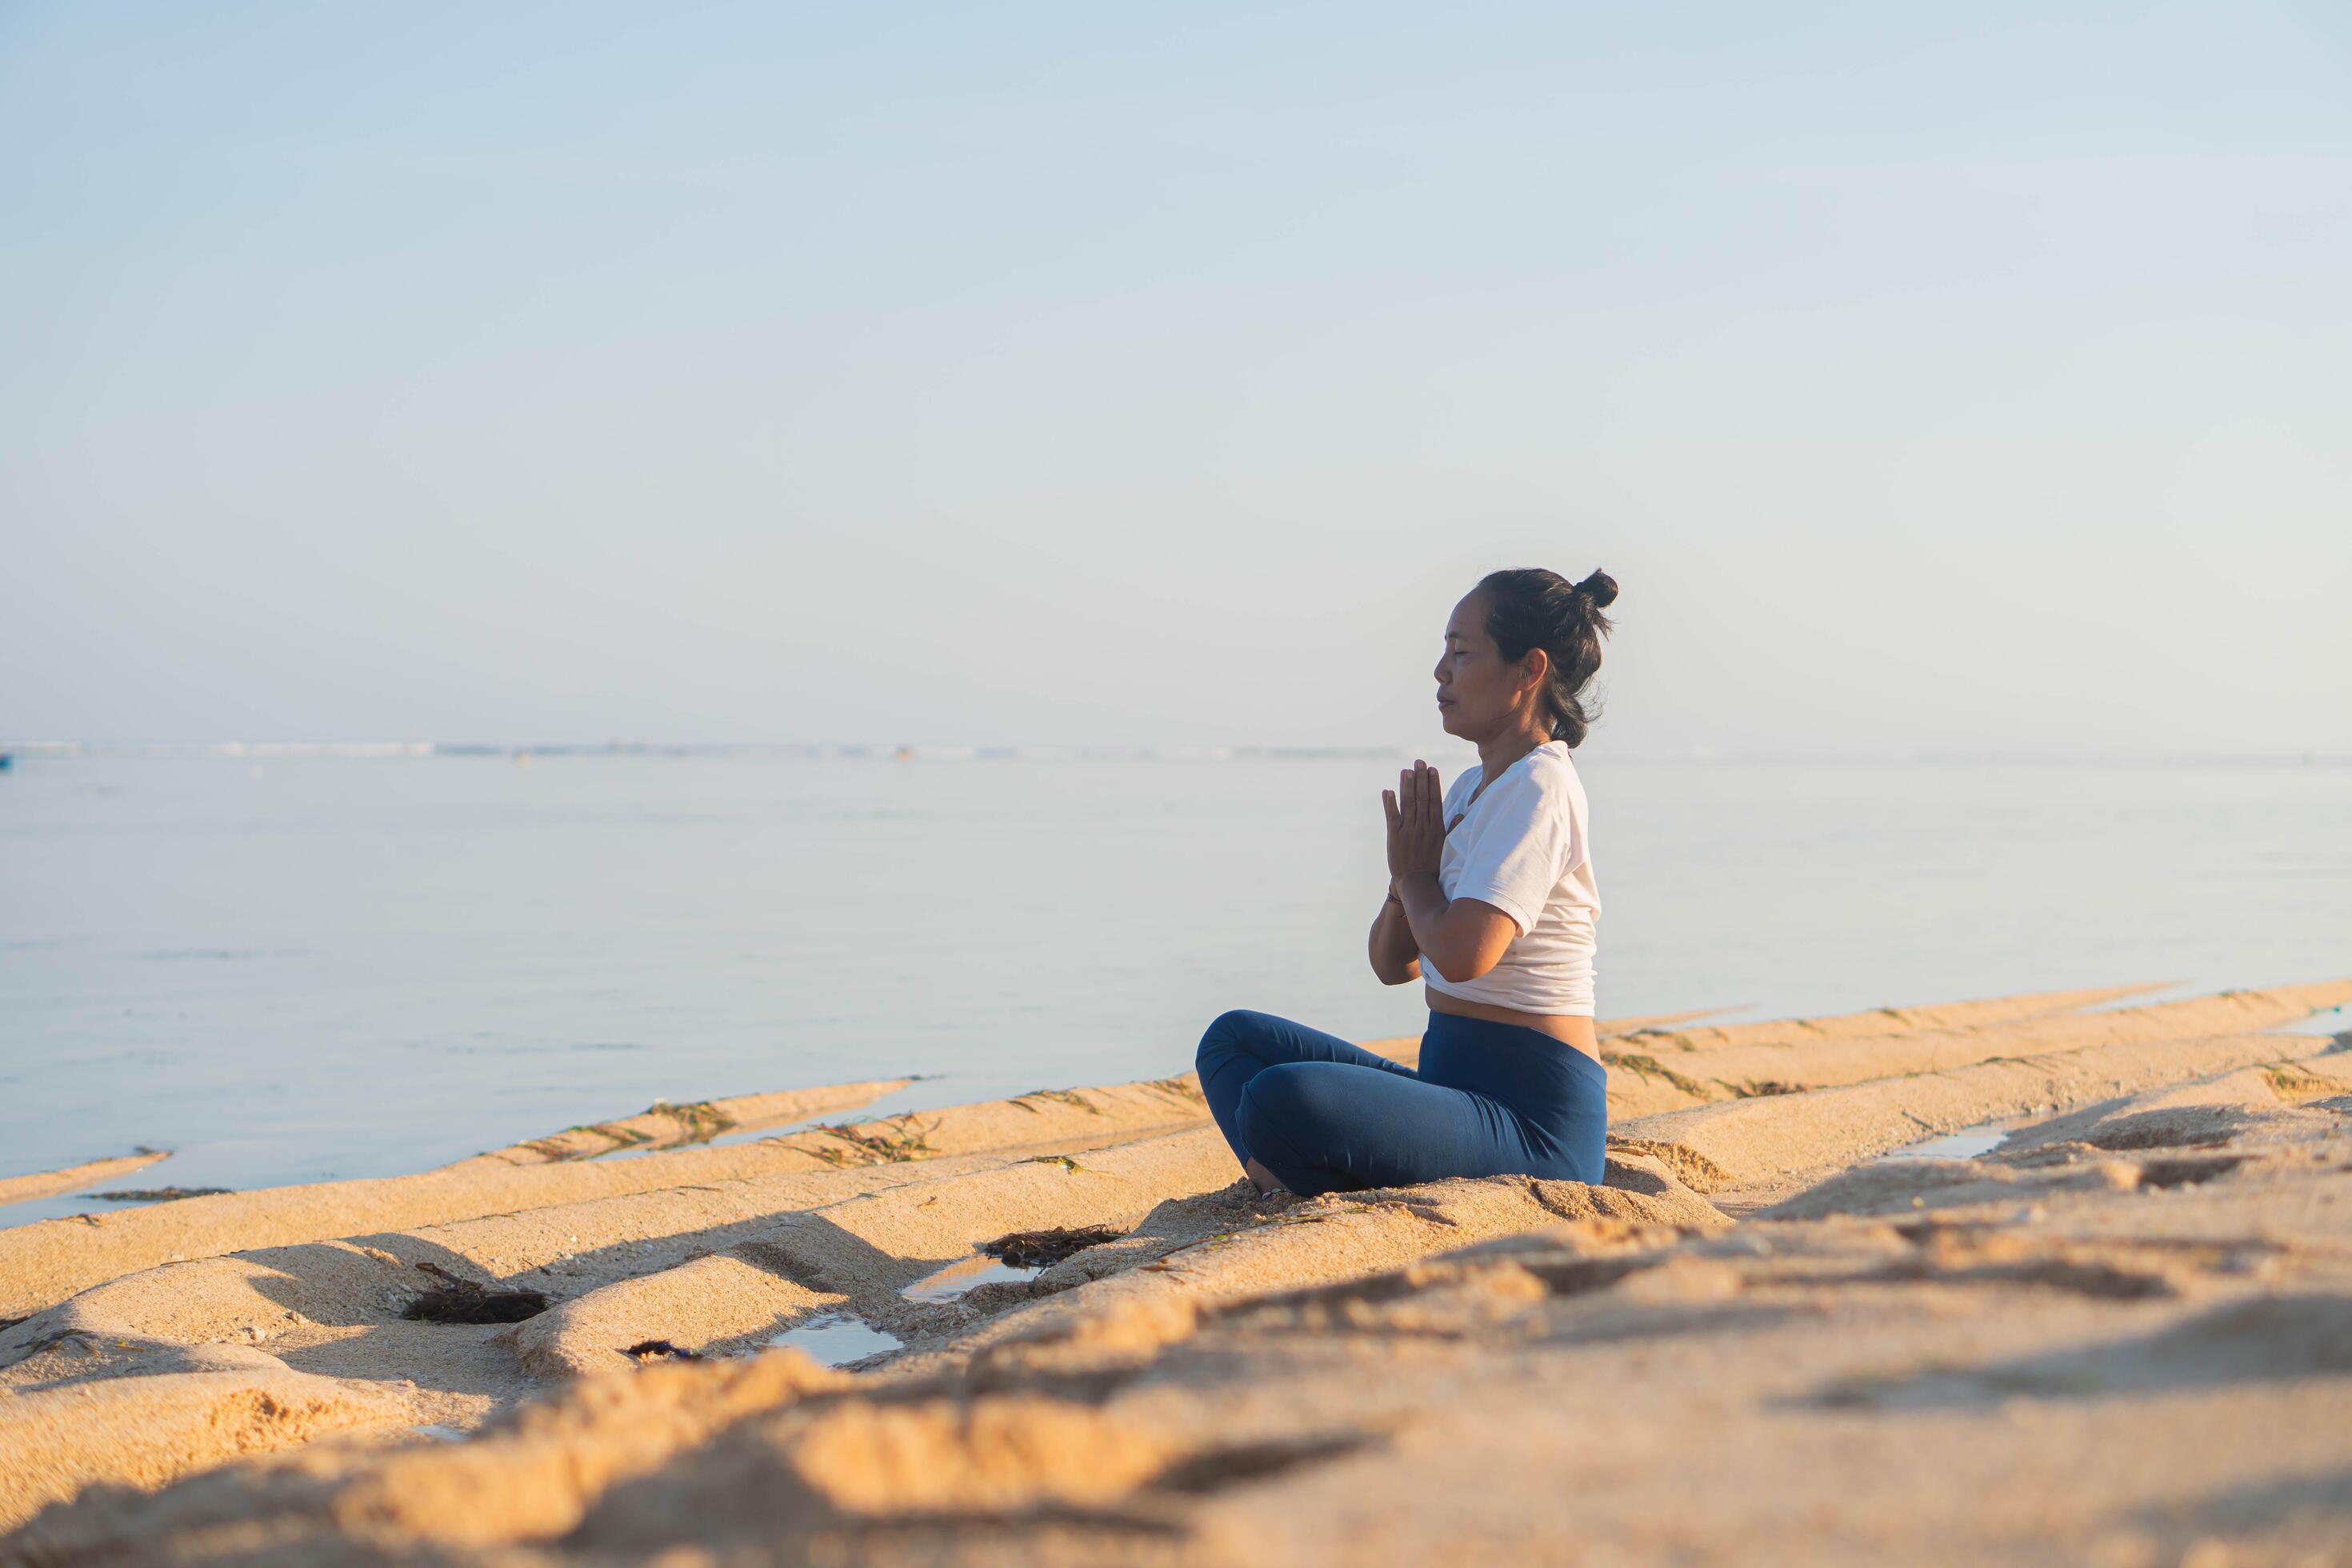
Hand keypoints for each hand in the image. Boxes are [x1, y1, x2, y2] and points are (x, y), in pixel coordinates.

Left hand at [1382, 759, 1446, 882]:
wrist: (1417, 883)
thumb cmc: (1433, 866)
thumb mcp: (1447, 848)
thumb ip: (1452, 830)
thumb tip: (1461, 815)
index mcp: (1436, 828)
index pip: (1435, 801)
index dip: (1433, 784)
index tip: (1432, 769)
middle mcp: (1423, 828)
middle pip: (1422, 798)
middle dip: (1420, 778)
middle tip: (1418, 762)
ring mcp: (1408, 832)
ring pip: (1408, 805)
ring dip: (1406, 786)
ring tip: (1406, 770)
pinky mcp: (1394, 837)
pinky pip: (1392, 817)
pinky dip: (1390, 804)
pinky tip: (1388, 791)